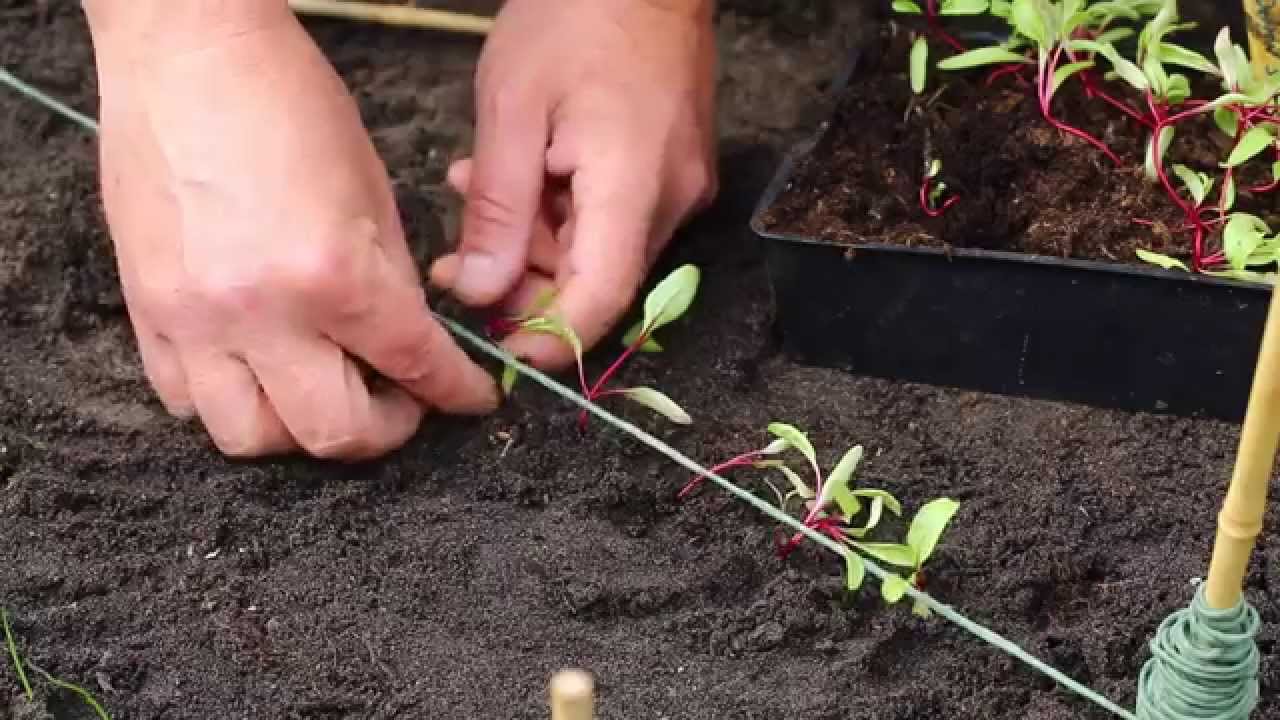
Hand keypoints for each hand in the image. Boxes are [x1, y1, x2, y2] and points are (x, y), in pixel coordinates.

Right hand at [87, 1, 497, 459]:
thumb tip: (409, 344)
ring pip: (250, 437)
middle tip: (402, 405)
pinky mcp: (145, 311)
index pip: (415, 367)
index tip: (471, 398)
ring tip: (326, 393)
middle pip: (332, 433)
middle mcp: (260, 315)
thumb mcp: (375, 191)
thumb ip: (393, 284)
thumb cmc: (289, 101)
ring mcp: (193, 321)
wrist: (187, 51)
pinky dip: (232, 402)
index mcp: (333, 276)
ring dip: (301, 431)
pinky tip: (260, 372)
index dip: (457, 393)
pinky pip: (186, 399)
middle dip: (385, 431)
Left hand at [429, 0, 717, 368]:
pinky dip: (563, 215)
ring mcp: (679, 187)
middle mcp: (670, 201)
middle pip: (599, 282)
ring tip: (472, 195)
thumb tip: (478, 292)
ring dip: (536, 244)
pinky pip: (614, 218)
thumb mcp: (511, 112)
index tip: (502, 353)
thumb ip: (497, 212)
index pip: (602, 299)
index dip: (552, 340)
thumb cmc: (573, 18)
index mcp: (631, 186)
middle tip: (455, 265)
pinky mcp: (674, 171)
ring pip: (602, 252)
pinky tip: (519, 179)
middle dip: (525, 287)